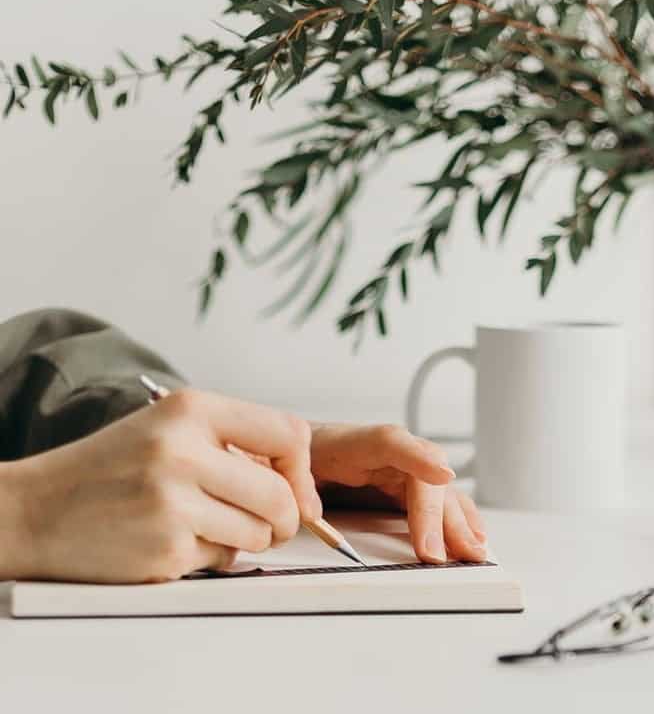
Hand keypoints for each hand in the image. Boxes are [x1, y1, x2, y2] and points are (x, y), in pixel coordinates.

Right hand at [0, 389, 318, 582]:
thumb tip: (304, 491)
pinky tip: (171, 540)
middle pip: (280, 494)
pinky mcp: (165, 547)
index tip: (296, 489)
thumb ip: (236, 446)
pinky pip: (223, 559)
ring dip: (246, 538)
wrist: (33, 510)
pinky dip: (209, 556)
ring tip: (206, 525)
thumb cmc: (111, 471)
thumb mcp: (171, 431)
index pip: (288, 433)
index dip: (301, 469)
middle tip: (272, 525)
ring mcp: (173, 501)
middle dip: (285, 518)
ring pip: (259, 532)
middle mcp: (183, 450)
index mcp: (190, 410)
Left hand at [309, 423, 486, 563]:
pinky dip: (459, 520)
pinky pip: (441, 503)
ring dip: (458, 523)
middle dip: (438, 517)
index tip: (443, 477)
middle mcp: (391, 454)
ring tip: (472, 550)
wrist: (300, 456)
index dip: (419, 458)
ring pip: (441, 494)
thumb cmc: (298, 459)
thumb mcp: (290, 470)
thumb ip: (302, 489)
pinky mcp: (410, 489)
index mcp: (358, 441)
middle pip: (425, 480)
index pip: (392, 443)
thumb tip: (313, 515)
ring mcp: (406, 470)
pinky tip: (473, 536)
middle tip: (436, 554)